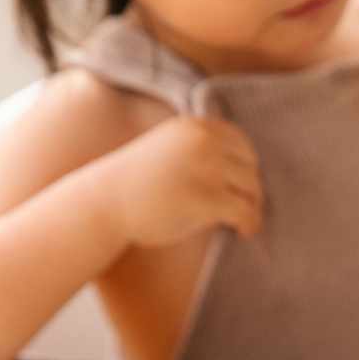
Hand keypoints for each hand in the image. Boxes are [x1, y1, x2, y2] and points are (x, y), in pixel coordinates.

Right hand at [101, 116, 262, 247]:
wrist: (104, 204)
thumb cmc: (138, 184)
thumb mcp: (170, 149)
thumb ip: (201, 148)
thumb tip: (248, 169)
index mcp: (194, 127)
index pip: (241, 143)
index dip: (247, 167)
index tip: (242, 187)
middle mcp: (202, 141)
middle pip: (250, 166)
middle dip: (252, 190)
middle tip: (247, 209)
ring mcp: (205, 167)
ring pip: (252, 188)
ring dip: (254, 207)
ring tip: (246, 223)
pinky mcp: (205, 197)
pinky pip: (246, 211)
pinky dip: (251, 223)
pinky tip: (244, 232)